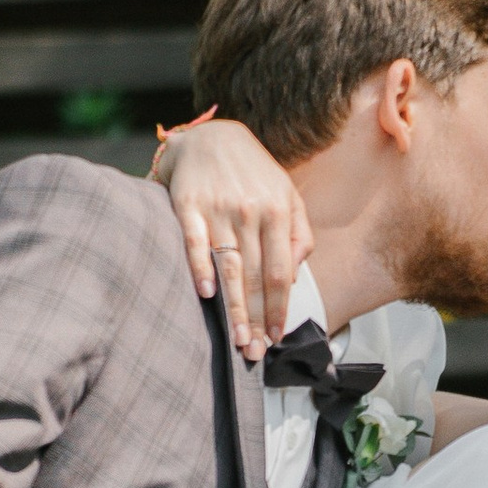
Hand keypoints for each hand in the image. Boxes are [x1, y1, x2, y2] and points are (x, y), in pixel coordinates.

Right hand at [155, 118, 309, 357]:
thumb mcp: (287, 195)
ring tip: (236, 338)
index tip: (276, 337)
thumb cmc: (253, 173)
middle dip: (256, 319)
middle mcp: (250, 211)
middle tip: (254, 351)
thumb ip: (299, 234)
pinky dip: (200, 267)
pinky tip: (205, 294)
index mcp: (278, 211)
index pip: (280, 272)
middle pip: (255, 277)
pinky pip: (194, 241)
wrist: (211, 137)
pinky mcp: (188, 204)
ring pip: (229, 267)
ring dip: (233, 307)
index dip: (279, 308)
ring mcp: (218, 208)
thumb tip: (292, 275)